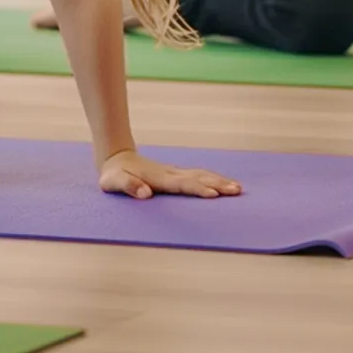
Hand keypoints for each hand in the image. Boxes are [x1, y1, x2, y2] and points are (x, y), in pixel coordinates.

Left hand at [99, 150, 241, 199]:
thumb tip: (146, 194)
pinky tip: (224, 183)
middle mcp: (171, 174)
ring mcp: (174, 172)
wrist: (116, 158)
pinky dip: (213, 178)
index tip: (215, 194)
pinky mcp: (176, 174)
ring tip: (238, 188)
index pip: (183, 184)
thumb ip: (129, 186)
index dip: (198, 189)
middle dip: (218, 184)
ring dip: (219, 180)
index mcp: (159, 178)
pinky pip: (198, 175)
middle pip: (199, 177)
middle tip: (237, 190)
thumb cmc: (114, 175)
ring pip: (201, 174)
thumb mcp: (114, 182)